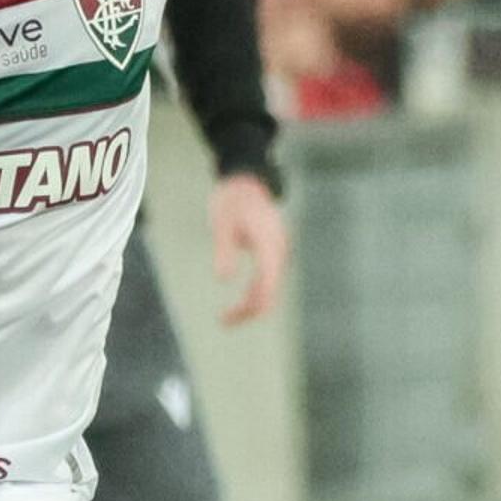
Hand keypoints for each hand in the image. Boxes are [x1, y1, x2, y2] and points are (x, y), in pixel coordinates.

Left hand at [208, 171, 289, 325]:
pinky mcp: (275, 252)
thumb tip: (224, 279)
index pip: (265, 286)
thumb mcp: (221, 224)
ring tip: (227, 316)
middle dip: (249, 311)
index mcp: (268, 244)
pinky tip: (242, 300)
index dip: (248, 307)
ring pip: (271, 287)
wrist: (246, 180)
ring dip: (252, 304)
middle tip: (223, 321)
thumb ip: (224, 250)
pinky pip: (270, 279)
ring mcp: (279, 252)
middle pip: (270, 292)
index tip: (226, 318)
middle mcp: (279, 251)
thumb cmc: (231, 200)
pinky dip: (256, 292)